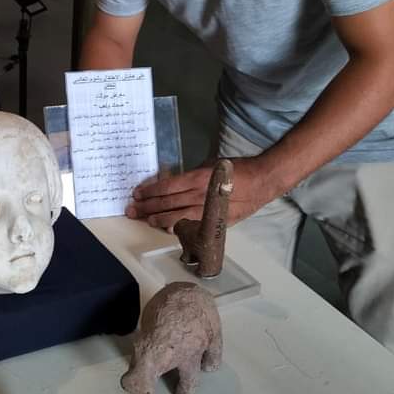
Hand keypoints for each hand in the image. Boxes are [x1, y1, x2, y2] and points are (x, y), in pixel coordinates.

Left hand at [125, 155, 277, 229]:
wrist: (261, 182)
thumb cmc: (235, 170)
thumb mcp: (210, 165)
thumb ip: (191, 175)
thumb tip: (173, 182)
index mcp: (196, 179)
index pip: (166, 187)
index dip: (149, 191)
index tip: (137, 194)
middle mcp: (198, 196)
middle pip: (166, 203)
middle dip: (147, 207)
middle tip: (132, 209)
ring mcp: (206, 211)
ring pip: (175, 217)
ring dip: (157, 218)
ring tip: (144, 219)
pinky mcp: (214, 221)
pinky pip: (191, 225)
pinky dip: (176, 227)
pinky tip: (165, 228)